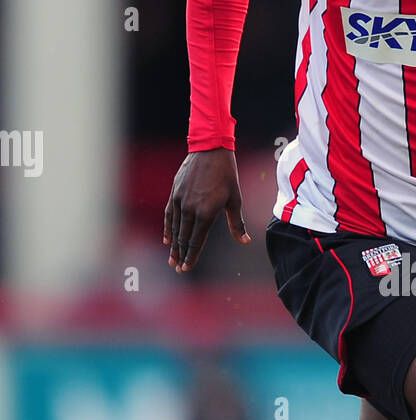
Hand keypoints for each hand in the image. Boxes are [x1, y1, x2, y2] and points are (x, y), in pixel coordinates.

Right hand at [163, 148, 250, 273]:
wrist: (210, 149)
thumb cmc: (227, 175)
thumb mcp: (235, 199)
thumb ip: (237, 223)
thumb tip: (244, 241)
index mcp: (206, 213)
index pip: (196, 241)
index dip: (191, 256)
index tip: (187, 268)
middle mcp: (190, 209)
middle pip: (183, 237)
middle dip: (181, 255)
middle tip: (178, 269)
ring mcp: (180, 201)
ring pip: (175, 228)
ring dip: (173, 244)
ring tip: (172, 258)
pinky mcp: (175, 193)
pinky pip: (169, 214)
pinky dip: (168, 227)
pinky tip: (167, 238)